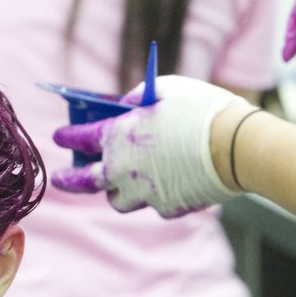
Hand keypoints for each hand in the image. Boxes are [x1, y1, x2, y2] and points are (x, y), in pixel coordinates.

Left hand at [50, 75, 245, 217]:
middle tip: (61, 179)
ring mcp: (145, 193)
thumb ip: (139, 96)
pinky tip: (168, 183)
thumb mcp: (166, 88)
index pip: (81, 138)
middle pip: (86, 181)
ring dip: (116, 191)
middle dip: (69, 180)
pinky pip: (155, 204)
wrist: (236, 147)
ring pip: (119, 200)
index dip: (67, 137)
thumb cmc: (202, 110)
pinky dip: (156, 194)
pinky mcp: (168, 208)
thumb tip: (126, 104)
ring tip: (121, 183)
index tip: (59, 137)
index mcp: (118, 136)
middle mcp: (123, 169)